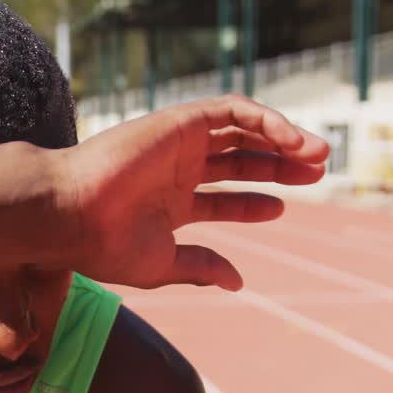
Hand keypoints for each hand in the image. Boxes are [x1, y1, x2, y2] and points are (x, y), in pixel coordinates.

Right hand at [57, 95, 330, 290]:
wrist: (73, 215)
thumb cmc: (104, 245)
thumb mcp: (161, 264)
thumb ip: (199, 267)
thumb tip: (237, 281)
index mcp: (169, 200)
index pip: (221, 195)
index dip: (254, 201)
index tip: (282, 208)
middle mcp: (175, 167)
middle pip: (239, 157)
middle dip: (279, 163)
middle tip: (318, 172)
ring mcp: (178, 142)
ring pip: (242, 129)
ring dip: (283, 138)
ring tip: (319, 155)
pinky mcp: (181, 120)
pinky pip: (234, 110)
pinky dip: (267, 120)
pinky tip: (293, 141)